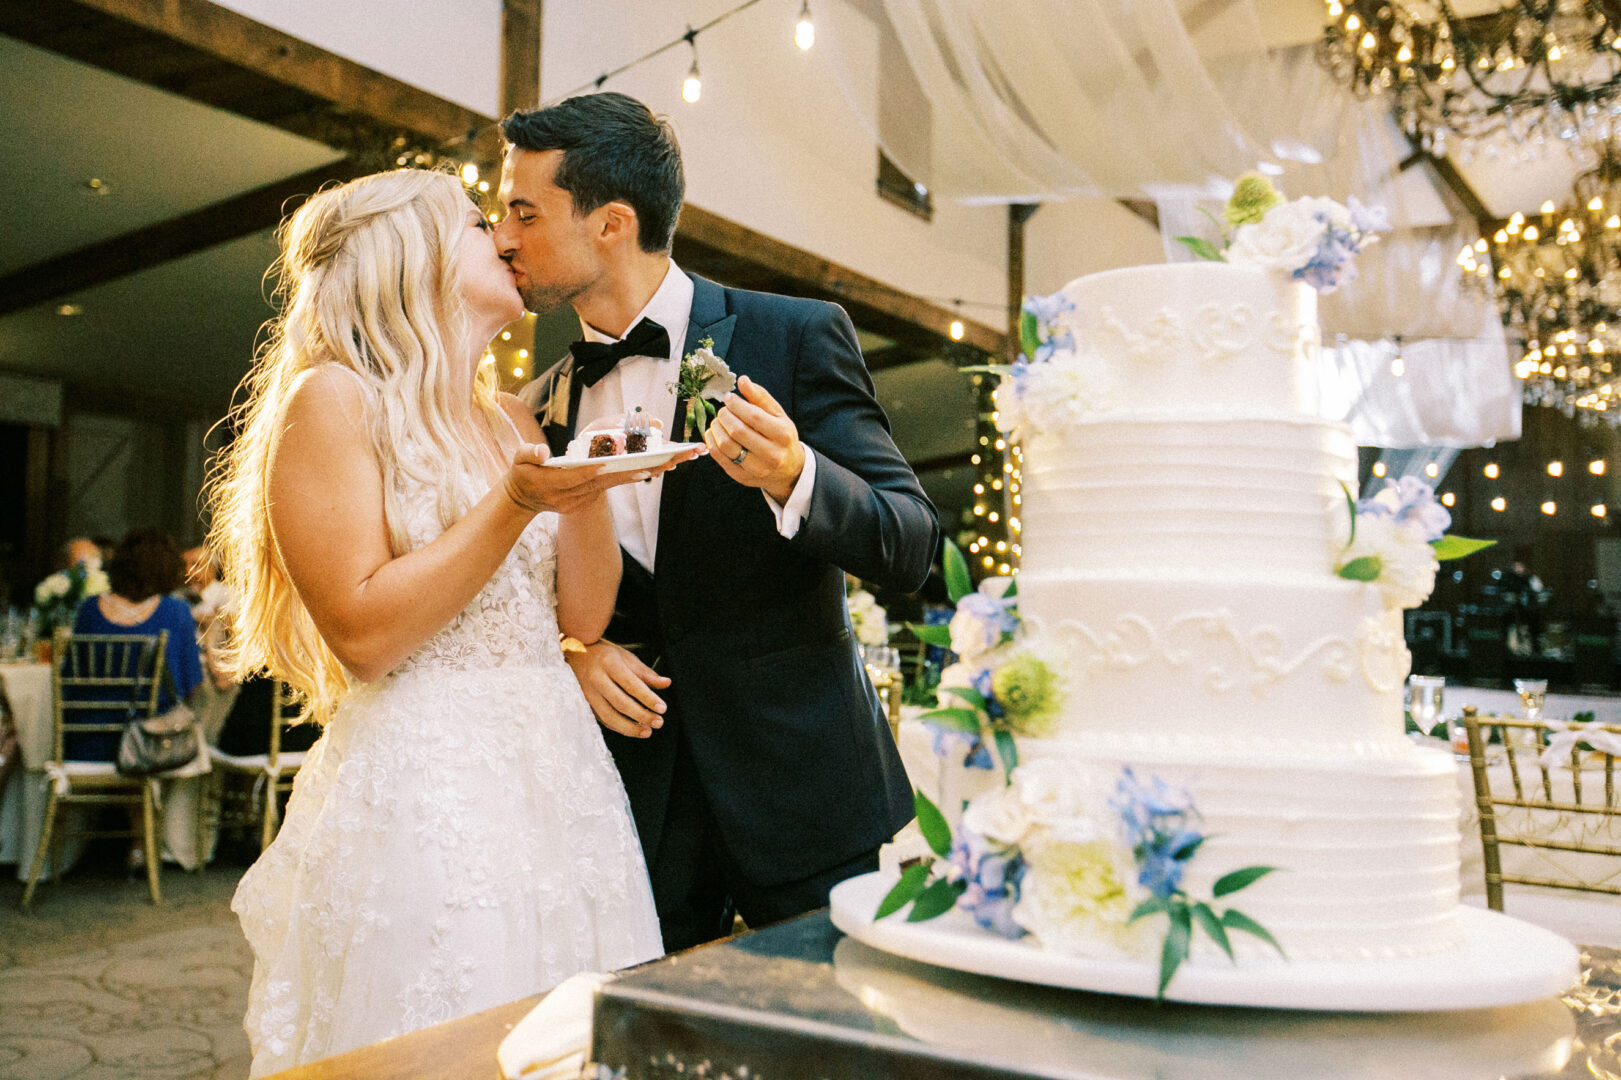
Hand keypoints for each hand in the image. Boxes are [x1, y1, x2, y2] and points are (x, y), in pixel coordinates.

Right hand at [504, 440, 699, 513]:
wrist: (523, 500)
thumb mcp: (518, 461)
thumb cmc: (521, 475)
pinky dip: (634, 475)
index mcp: (557, 485)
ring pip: (617, 482)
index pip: (583, 477)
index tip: (623, 463)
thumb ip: (528, 454)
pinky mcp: (591, 498)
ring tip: (671, 461)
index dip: (602, 470)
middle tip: (666, 460)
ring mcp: (584, 499)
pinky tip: (656, 466)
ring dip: (644, 472)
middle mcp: (575, 495)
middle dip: (639, 469)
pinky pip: (615, 484)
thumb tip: (541, 451)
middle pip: (610, 480)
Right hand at [564, 639, 668, 738]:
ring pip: (609, 716)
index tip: (662, 708)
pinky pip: (602, 719)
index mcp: (609, 664)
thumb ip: (646, 673)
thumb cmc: (604, 655)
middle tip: (658, 722)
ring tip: (647, 732)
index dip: (648, 698)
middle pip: (620, 702)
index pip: (631, 684)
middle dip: (641, 716)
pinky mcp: (584, 703)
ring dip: (630, 728)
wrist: (574, 654)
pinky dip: (618, 727)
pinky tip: (632, 729)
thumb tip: (666, 683)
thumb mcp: (626, 657)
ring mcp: (587, 693)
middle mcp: (596, 679)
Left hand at [704, 375, 804, 502]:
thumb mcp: (778, 415)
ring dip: (716, 428)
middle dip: (725, 416)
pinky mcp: (742, 477)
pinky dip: (712, 442)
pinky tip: (715, 433)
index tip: (729, 398)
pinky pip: (720, 458)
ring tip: (719, 421)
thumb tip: (742, 380)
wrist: (788, 469)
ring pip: (726, 445)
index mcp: (783, 435)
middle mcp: (772, 454)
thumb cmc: (781, 437)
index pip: (753, 416)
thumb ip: (760, 397)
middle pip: (738, 431)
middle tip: (724, 410)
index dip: (736, 404)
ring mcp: (756, 468)